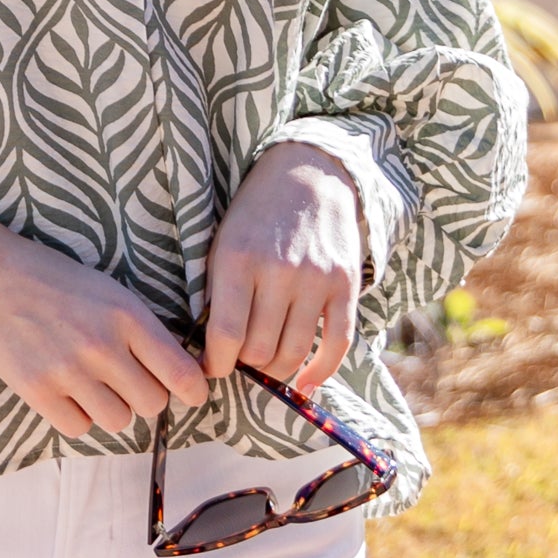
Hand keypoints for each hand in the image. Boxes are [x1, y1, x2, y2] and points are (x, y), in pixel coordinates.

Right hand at [0, 203, 206, 439]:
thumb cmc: (57, 283)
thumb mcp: (111, 292)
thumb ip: (143, 331)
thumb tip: (178, 375)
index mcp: (127, 317)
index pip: (180, 373)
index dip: (194, 392)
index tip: (192, 396)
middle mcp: (101, 346)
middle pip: (151, 404)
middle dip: (145, 397)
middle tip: (128, 382)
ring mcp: (68, 371)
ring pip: (118, 421)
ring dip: (111, 408)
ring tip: (94, 385)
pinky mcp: (37, 390)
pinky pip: (79, 428)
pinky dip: (78, 416)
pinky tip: (68, 393)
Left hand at [204, 142, 362, 395]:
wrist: (310, 175)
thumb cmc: (256, 214)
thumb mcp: (222, 242)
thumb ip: (216, 291)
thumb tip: (211, 351)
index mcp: (238, 259)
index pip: (225, 334)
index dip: (215, 365)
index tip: (211, 369)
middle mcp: (279, 271)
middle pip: (259, 350)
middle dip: (245, 367)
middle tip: (240, 362)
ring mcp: (316, 279)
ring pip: (294, 352)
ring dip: (277, 371)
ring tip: (266, 367)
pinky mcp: (346, 284)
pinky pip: (338, 343)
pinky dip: (321, 371)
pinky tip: (306, 382)